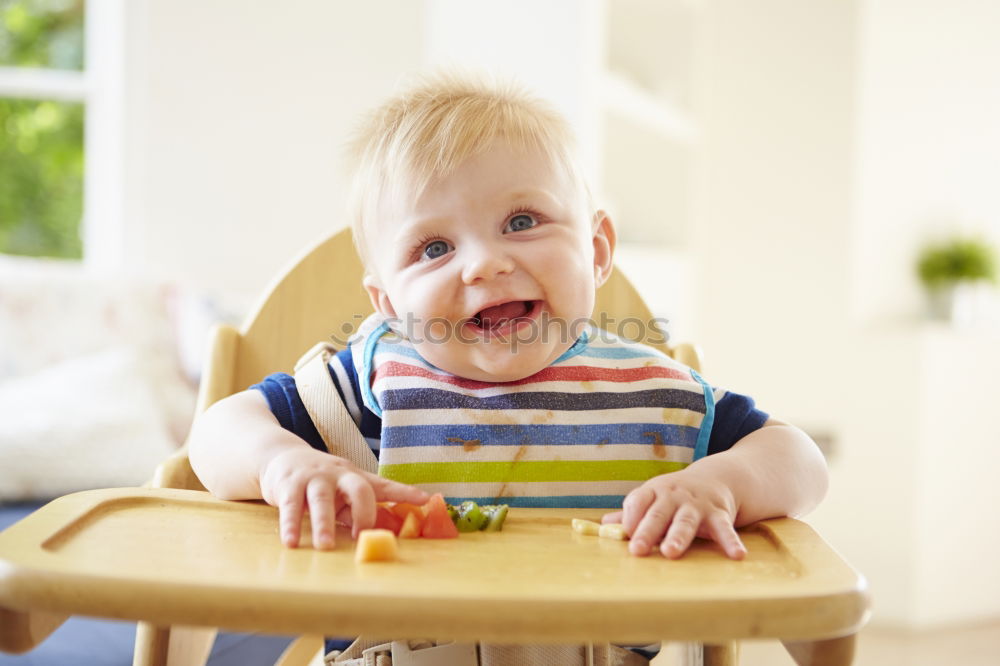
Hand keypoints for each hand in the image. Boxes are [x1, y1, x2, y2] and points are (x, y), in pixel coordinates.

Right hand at [258, 447, 427, 549]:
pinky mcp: (289, 485)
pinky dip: (290, 525)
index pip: (384, 485)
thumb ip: (356, 511)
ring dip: (323, 524)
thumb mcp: (342, 493)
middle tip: (362, 535)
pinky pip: (290, 506)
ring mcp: (314, 478)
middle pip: (358, 488)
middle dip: (363, 512)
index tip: (425, 499)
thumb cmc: (321, 481)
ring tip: (325, 547)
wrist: (282, 458)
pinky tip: (292, 543)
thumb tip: (377, 533)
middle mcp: (338, 475)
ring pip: (321, 500)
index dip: (405, 492)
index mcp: (355, 478)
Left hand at [602, 469, 745, 559]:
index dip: (630, 516)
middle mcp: (674, 496)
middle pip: (658, 514)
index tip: (624, 533)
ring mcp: (696, 505)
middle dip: (647, 531)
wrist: (716, 477)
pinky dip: (730, 542)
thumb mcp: (653, 498)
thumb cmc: (675, 495)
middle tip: (637, 550)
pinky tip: (736, 555)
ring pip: (686, 521)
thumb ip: (632, 513)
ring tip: (671, 552)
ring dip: (678, 536)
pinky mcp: (719, 513)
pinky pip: (725, 529)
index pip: (638, 501)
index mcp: (654, 492)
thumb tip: (604, 525)